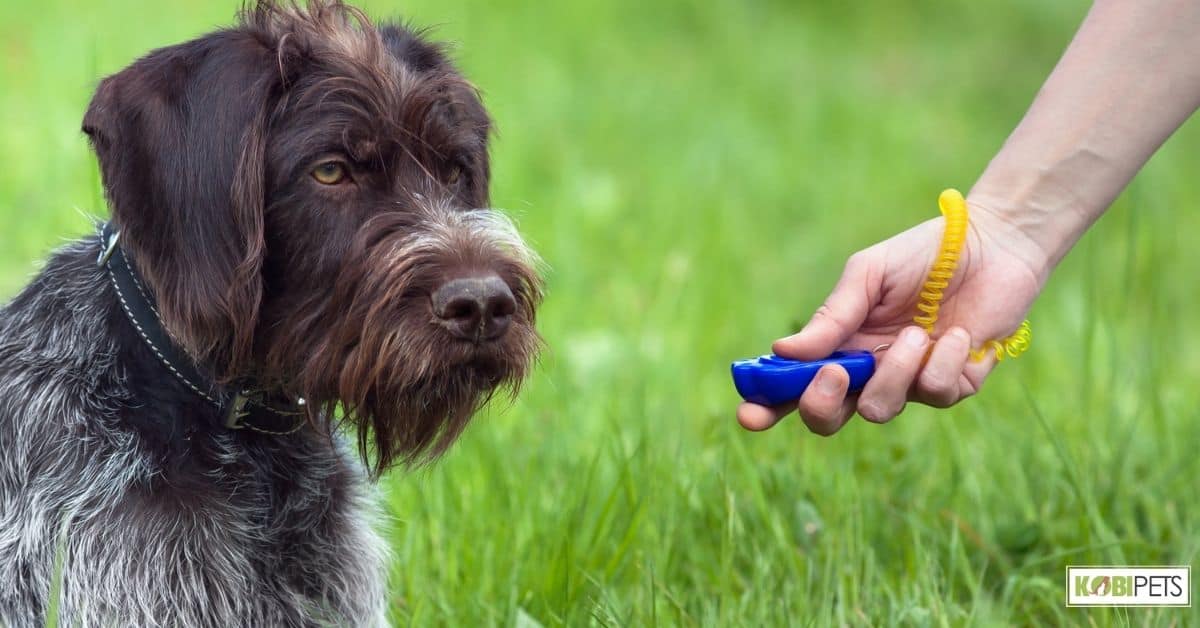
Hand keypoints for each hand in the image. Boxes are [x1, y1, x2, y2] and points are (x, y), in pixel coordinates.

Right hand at [737, 201, 1047, 435]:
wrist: (993, 243)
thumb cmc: (923, 255)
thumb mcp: (868, 275)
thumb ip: (832, 316)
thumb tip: (782, 352)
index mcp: (839, 345)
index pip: (794, 386)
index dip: (768, 407)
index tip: (749, 414)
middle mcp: (869, 372)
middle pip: (830, 417)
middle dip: (821, 405)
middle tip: (835, 373)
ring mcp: (910, 383)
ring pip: (882, 410)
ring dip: (894, 373)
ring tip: (916, 333)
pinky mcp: (955, 385)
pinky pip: (937, 394)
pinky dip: (943, 362)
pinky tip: (956, 333)